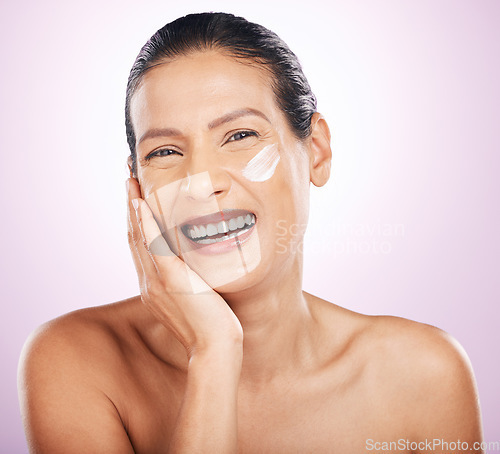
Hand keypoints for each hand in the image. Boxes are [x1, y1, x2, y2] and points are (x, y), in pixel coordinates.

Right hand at [126, 177, 242, 357]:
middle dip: (130, 205)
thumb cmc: (211, 325)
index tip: (136, 196)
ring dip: (133, 205)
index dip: (136, 219)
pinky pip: (153, 245)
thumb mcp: (193, 298)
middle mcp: (148, 281)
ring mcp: (157, 280)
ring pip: (139, 236)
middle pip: (134, 236)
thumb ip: (186, 280)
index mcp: (153, 285)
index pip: (140, 246)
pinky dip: (145, 223)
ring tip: (130, 179)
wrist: (215, 347)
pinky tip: (140, 203)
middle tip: (128, 177)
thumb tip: (193, 266)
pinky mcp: (171, 279)